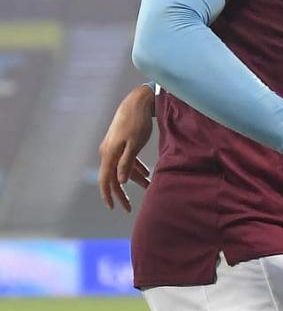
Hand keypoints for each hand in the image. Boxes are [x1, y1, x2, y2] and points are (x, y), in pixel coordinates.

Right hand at [98, 84, 153, 211]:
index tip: (113, 208)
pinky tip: (147, 174)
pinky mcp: (121, 143)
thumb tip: (120, 181)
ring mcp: (114, 147)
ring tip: (149, 187)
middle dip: (121, 193)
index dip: (108, 195)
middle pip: (113, 177)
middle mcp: (108, 152)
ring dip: (134, 179)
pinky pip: (126, 160)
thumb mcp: (135, 144)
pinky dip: (135, 168)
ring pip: (122, 168)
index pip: (105, 180)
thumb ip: (127, 162)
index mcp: (109, 154)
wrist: (136, 102)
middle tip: (129, 208)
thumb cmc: (138, 122)